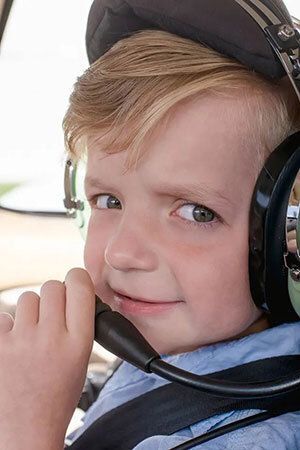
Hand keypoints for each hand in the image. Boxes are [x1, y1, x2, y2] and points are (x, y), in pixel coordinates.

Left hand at [0, 268, 94, 449]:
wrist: (27, 430)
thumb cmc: (57, 395)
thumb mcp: (82, 360)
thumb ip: (79, 323)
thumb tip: (71, 290)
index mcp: (79, 342)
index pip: (79, 286)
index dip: (77, 278)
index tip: (74, 282)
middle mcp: (51, 338)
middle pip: (52, 286)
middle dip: (53, 296)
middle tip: (51, 316)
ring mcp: (21, 342)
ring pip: (27, 298)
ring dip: (30, 311)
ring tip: (31, 335)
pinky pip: (4, 317)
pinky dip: (10, 327)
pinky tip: (15, 346)